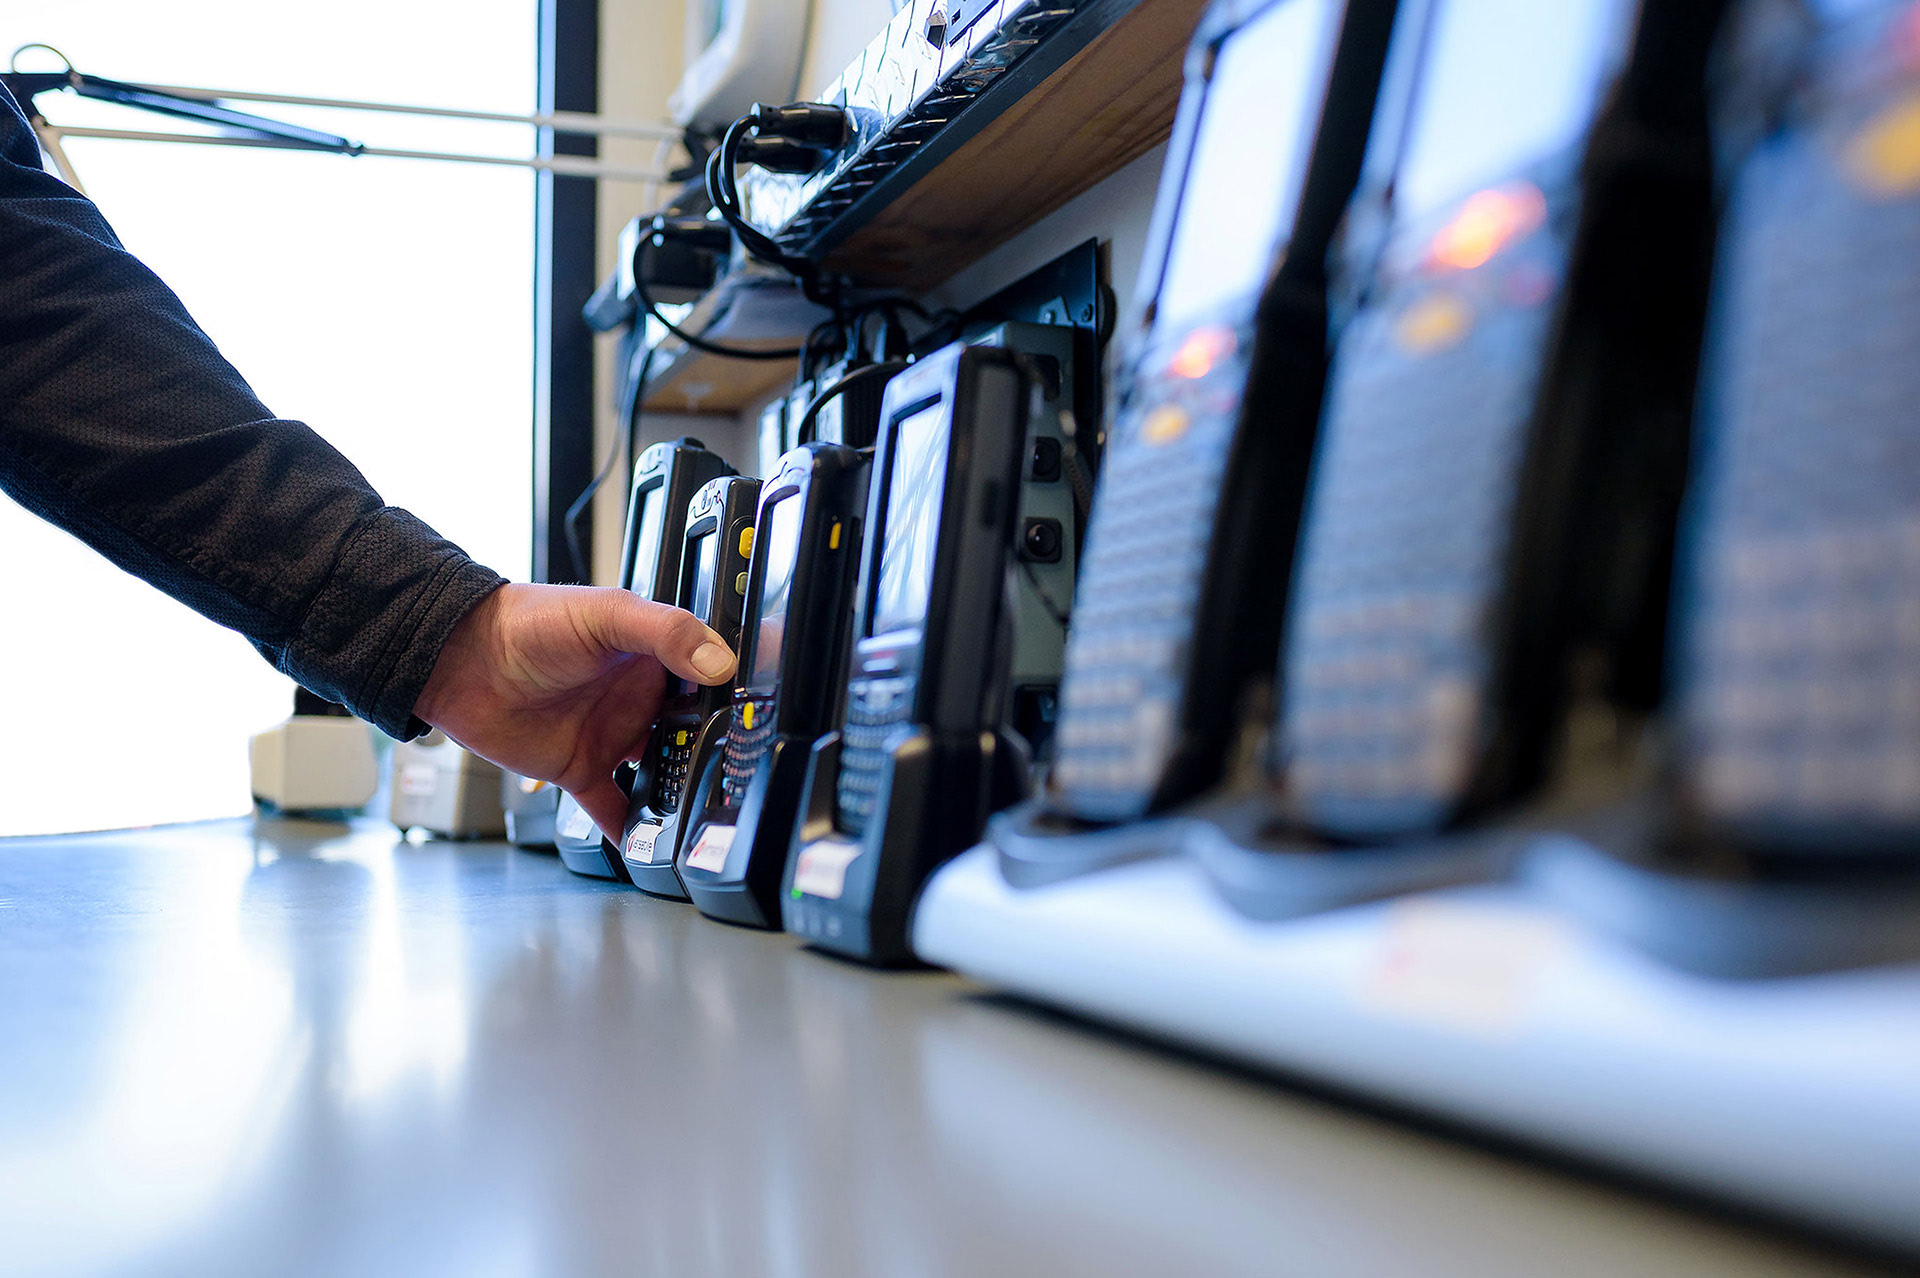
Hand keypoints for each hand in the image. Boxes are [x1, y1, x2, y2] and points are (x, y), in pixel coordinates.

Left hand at [413, 583, 736, 836]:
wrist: (459, 660)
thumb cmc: (527, 622)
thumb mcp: (606, 615)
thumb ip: (666, 633)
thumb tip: (720, 662)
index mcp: (652, 654)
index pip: (707, 677)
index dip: (736, 696)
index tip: (764, 717)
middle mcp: (637, 697)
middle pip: (690, 730)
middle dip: (718, 751)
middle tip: (747, 775)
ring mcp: (611, 734)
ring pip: (660, 770)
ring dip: (683, 790)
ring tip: (713, 815)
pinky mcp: (581, 768)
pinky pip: (614, 805)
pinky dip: (632, 829)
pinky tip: (653, 850)